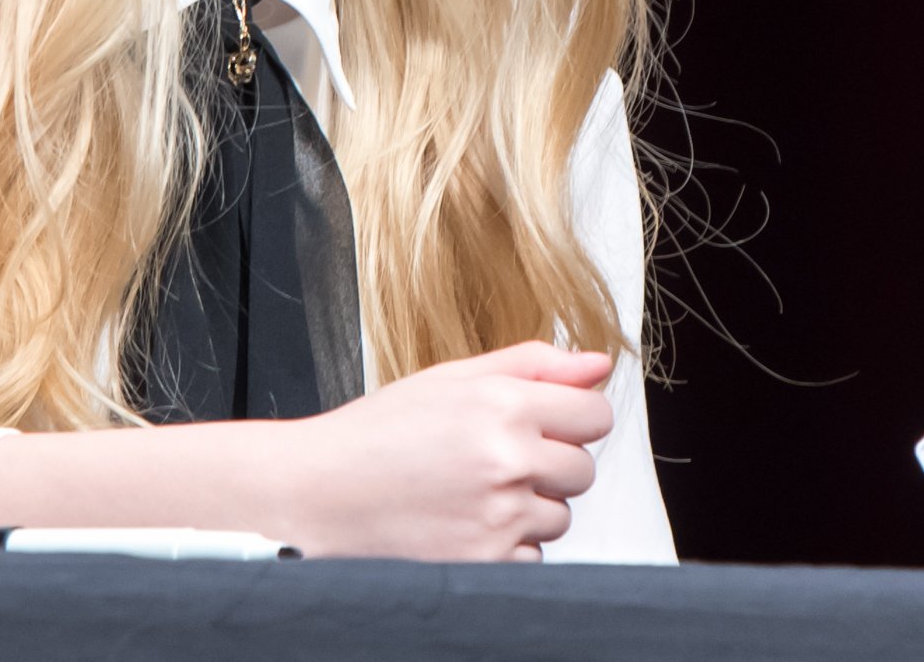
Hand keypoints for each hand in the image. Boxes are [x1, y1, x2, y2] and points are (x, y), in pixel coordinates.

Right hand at [275, 340, 614, 560]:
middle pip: (583, 468)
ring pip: (560, 515)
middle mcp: (507, 458)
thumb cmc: (381, 432)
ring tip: (472, 491)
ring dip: (529, 507)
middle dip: (549, 464)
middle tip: (494, 458)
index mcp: (503, 403)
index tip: (545, 424)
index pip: (595, 414)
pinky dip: (508, 545)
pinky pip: (535, 555)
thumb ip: (533, 365)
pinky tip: (465, 522)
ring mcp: (500, 514)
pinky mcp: (489, 560)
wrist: (322, 491)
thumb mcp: (452, 377)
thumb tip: (600, 363)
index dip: (573, 418)